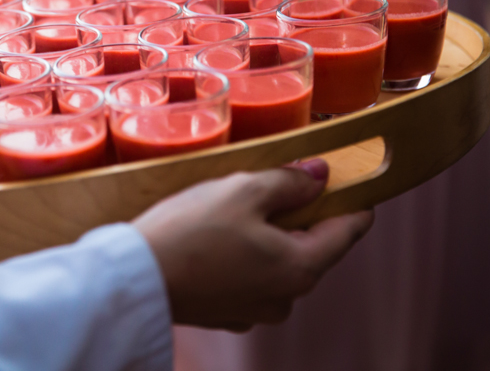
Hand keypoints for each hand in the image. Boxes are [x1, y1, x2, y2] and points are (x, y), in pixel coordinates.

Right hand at [133, 160, 372, 330]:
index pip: (349, 232)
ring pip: (278, 262)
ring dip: (268, 234)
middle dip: (300, 214)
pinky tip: (216, 235)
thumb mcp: (243, 190)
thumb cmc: (190, 230)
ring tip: (236, 206)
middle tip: (278, 181)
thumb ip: (289, 181)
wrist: (136, 277)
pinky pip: (249, 277)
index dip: (353, 201)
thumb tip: (319, 175)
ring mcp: (255, 311)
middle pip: (311, 247)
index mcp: (301, 268)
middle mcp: (286, 298)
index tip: (352, 180)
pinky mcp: (225, 313)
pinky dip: (243, 254)